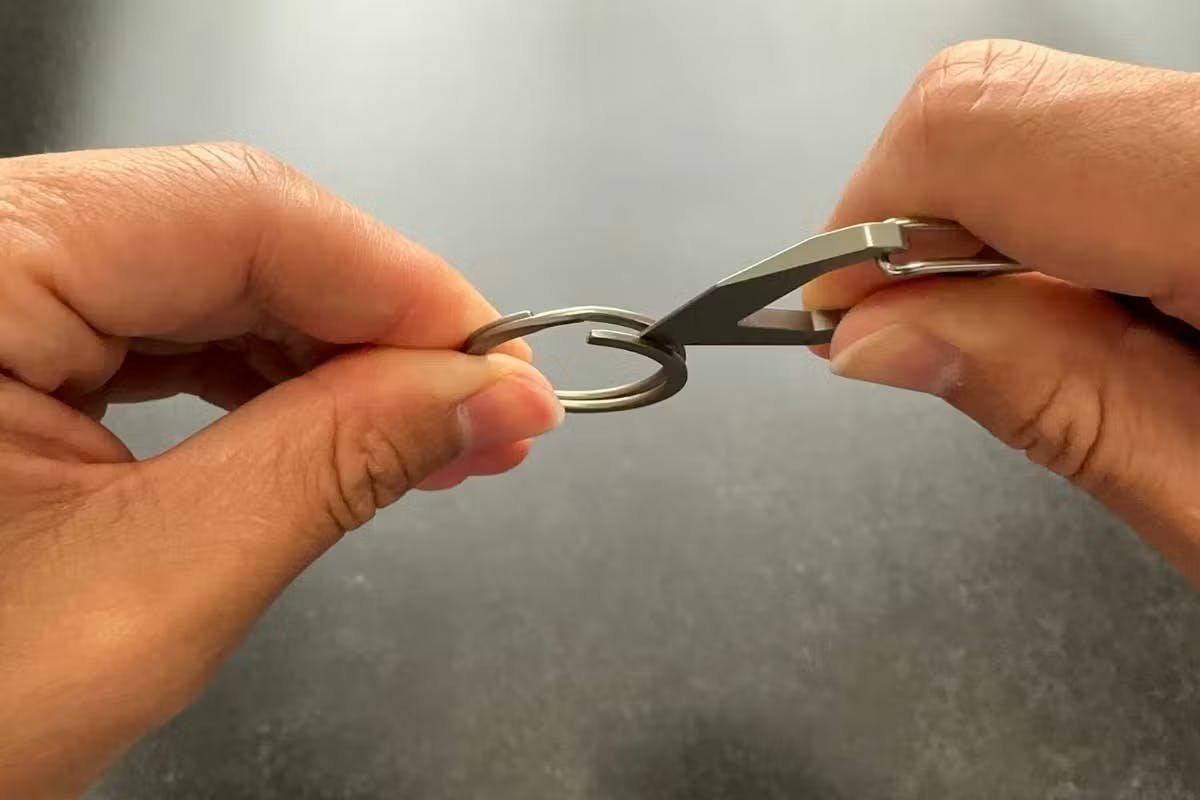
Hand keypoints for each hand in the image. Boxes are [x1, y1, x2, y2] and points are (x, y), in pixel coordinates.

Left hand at [0, 143, 562, 798]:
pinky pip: (161, 328)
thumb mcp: (149, 591)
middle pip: (232, 234)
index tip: (504, 368)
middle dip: (381, 329)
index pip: (241, 213)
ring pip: (207, 278)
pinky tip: (331, 427)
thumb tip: (479, 398)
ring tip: (425, 434)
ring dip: (333, 357)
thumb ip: (333, 465)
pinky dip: (263, 380)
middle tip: (485, 412)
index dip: (403, 287)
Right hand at [804, 40, 1199, 582]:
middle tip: (913, 338)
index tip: (837, 316)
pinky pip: (1121, 138)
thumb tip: (879, 337)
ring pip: (1056, 113)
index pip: (982, 129)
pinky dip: (1060, 220)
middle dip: (914, 223)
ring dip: (989, 231)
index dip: (867, 221)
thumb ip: (1047, 401)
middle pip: (1004, 95)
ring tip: (1036, 349)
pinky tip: (1098, 312)